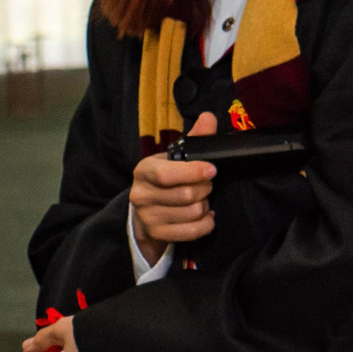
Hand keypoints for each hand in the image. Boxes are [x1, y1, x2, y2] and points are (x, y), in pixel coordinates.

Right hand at [130, 110, 216, 261]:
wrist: (145, 214)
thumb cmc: (165, 181)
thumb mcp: (175, 158)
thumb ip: (195, 138)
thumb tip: (209, 117)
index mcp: (144, 170)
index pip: (167, 174)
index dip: (193, 172)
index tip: (212, 169)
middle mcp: (141, 194)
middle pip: (186, 195)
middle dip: (205, 189)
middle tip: (207, 186)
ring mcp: (147, 216)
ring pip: (192, 213)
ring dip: (205, 207)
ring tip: (202, 201)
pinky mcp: (157, 234)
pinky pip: (191, 232)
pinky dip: (206, 224)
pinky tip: (206, 216)